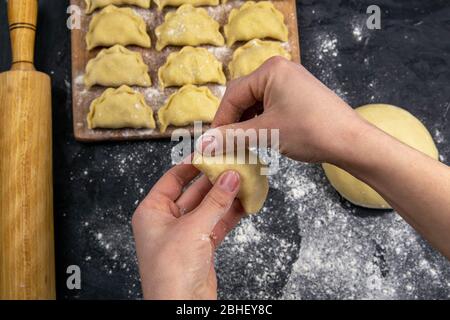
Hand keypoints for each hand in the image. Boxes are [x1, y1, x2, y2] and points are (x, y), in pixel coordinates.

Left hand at [132, 161, 243, 299]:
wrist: (181, 307)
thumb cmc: (170, 271)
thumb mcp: (193, 228)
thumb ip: (215, 201)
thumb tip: (231, 177)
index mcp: (152, 211)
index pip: (172, 179)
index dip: (191, 165)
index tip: (211, 153)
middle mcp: (166, 221)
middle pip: (193, 192)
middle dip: (214, 181)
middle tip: (234, 166)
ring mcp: (184, 234)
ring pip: (207, 208)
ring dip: (225, 197)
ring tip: (243, 181)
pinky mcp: (200, 246)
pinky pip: (216, 223)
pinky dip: (229, 214)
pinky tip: (244, 203)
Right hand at [198, 56, 366, 164]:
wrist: (351, 141)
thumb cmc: (311, 132)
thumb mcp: (266, 133)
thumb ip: (231, 136)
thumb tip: (203, 144)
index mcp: (270, 70)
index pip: (233, 94)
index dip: (220, 120)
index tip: (212, 142)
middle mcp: (279, 69)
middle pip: (244, 96)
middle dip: (234, 121)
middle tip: (226, 144)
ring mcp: (291, 81)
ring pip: (256, 102)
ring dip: (247, 123)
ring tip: (243, 144)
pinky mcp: (298, 94)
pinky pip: (270, 105)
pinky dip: (262, 121)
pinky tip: (260, 137)